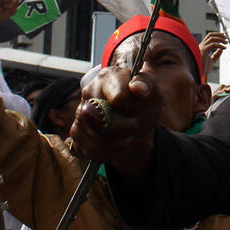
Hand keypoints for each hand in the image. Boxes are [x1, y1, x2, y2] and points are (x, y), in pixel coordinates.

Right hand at [66, 67, 160, 181]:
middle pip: (105, 120)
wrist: (137, 123)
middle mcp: (88, 93)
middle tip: (134, 124)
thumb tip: (137, 88)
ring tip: (127, 134)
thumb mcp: (152, 92)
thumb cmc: (143, 104)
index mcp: (107, 77)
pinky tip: (116, 143)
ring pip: (98, 138)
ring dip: (119, 142)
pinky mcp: (77, 132)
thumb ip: (146, 85)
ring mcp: (79, 112)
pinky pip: (90, 149)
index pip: (119, 98)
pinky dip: (108, 152)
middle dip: (126, 127)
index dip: (132, 108)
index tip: (138, 106)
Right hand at [199, 31, 227, 75]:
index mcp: (203, 47)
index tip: (224, 37)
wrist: (198, 74)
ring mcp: (202, 47)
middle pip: (210, 35)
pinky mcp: (203, 51)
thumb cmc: (203, 69)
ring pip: (212, 38)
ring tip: (226, 42)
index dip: (217, 35)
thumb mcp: (212, 61)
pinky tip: (223, 48)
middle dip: (219, 34)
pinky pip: (213, 44)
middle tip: (226, 37)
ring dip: (220, 39)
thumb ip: (216, 55)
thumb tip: (221, 49)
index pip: (209, 37)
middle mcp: (201, 46)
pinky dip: (219, 45)